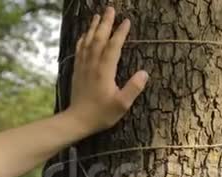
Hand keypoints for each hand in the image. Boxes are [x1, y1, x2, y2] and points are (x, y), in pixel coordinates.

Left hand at [68, 7, 147, 132]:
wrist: (77, 120)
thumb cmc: (102, 114)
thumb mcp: (122, 105)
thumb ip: (133, 88)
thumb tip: (145, 73)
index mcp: (104, 71)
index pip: (113, 47)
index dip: (120, 33)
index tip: (127, 21)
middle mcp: (93, 65)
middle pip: (99, 39)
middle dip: (106, 23)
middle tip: (111, 9)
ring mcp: (83, 67)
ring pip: (88, 41)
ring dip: (94, 27)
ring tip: (98, 15)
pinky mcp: (77, 71)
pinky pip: (80, 49)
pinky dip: (83, 39)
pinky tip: (85, 34)